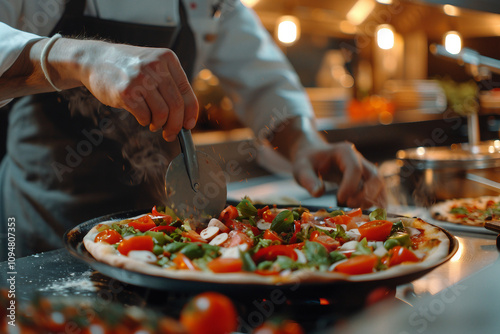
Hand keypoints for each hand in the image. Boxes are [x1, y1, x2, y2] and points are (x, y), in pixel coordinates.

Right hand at [76, 41, 198, 140]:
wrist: (94, 60)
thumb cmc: (128, 68)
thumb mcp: (153, 65)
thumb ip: (170, 84)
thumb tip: (185, 117)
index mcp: (167, 59)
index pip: (186, 92)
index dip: (190, 113)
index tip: (189, 126)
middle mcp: (155, 66)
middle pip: (176, 106)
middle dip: (176, 125)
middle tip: (171, 134)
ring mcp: (140, 78)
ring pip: (162, 113)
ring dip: (159, 124)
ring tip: (153, 123)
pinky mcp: (126, 91)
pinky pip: (144, 116)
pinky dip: (145, 121)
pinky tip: (142, 117)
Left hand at [292, 141, 385, 208]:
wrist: (312, 156)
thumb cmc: (307, 161)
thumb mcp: (301, 168)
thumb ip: (308, 180)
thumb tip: (319, 193)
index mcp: (345, 152)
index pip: (355, 169)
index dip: (351, 186)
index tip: (340, 199)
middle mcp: (359, 159)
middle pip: (374, 177)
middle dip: (367, 194)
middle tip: (350, 205)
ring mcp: (364, 170)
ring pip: (379, 185)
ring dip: (372, 200)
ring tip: (357, 211)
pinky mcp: (364, 180)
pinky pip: (376, 191)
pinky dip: (375, 203)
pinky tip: (369, 214)